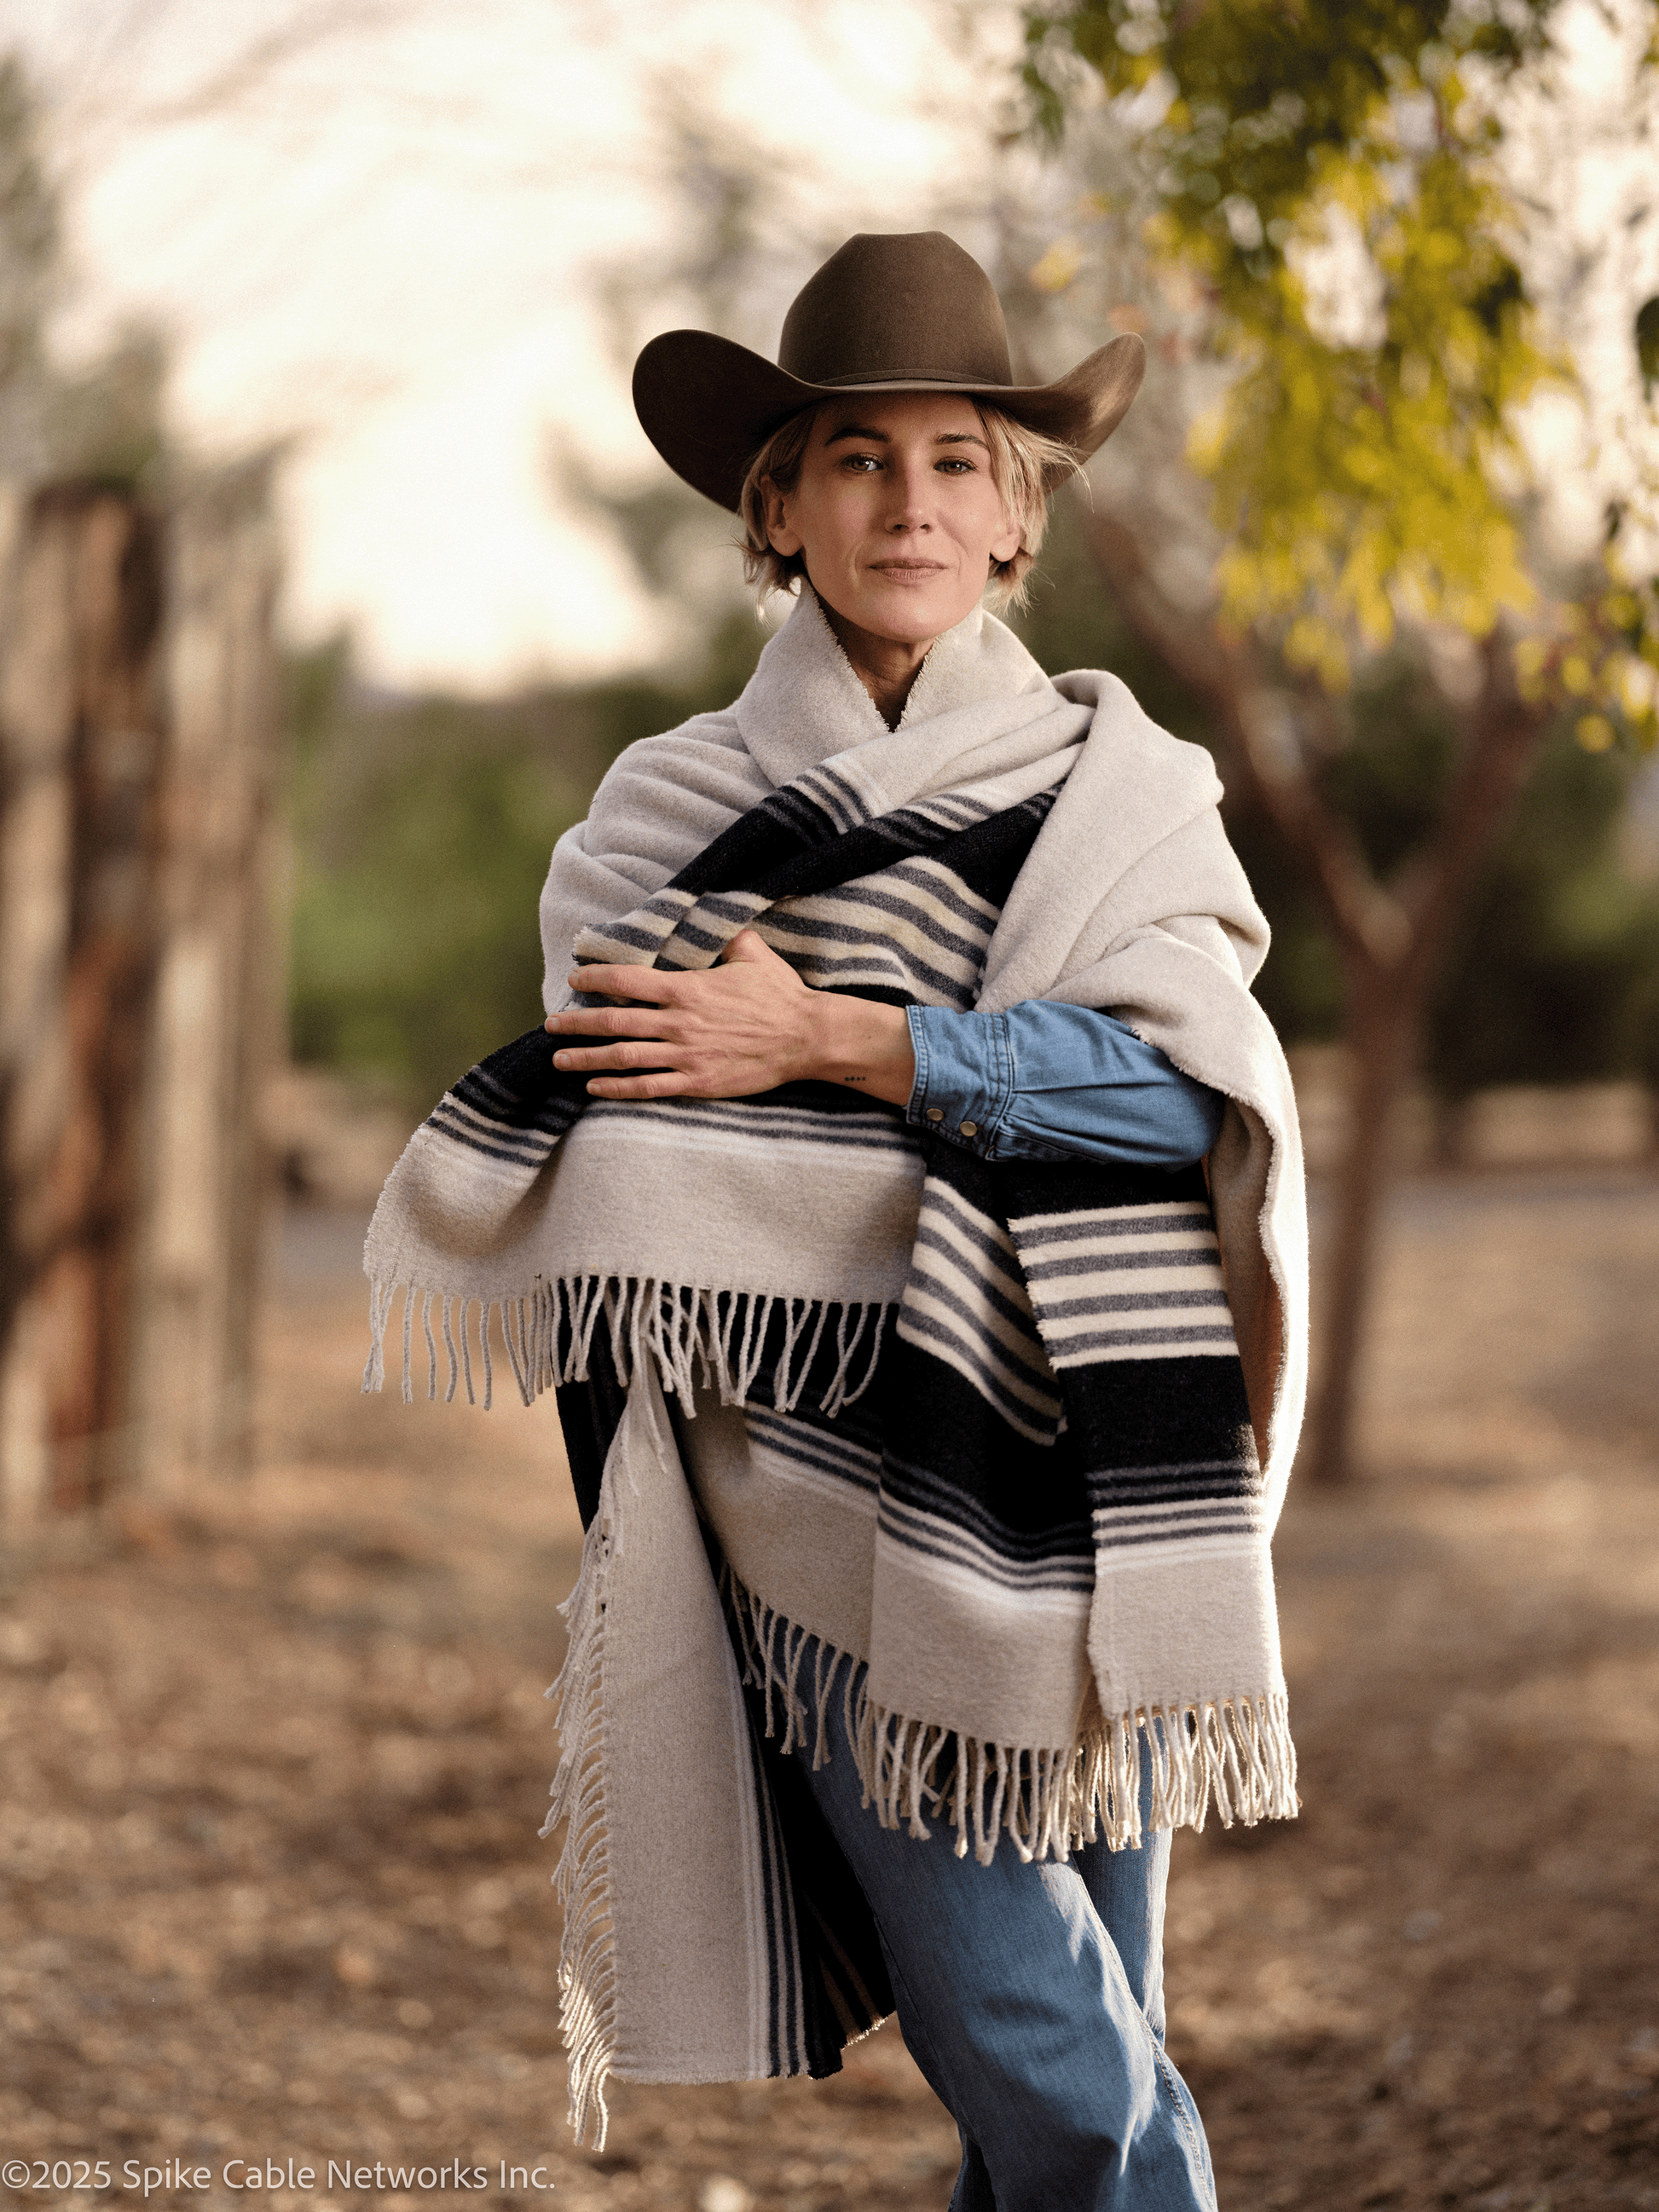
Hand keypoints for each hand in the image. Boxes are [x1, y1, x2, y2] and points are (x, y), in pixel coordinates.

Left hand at [544, 929, 915, 1103]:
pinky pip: (648, 1087)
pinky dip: (618, 1088)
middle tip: (551, 1026)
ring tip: (561, 1060)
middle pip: (615, 1021)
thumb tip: (720, 919)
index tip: (575, 980)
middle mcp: (680, 1022)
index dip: (597, 979)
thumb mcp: (755, 956)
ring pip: (624, 1057)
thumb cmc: (781, 995)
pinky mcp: (697, 1082)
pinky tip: (596, 1089)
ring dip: (587, 1059)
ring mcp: (687, 1055)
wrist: (806, 1038)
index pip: (629, 981)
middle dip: (578, 1023)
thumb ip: (729, 939)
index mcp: (688, 989)